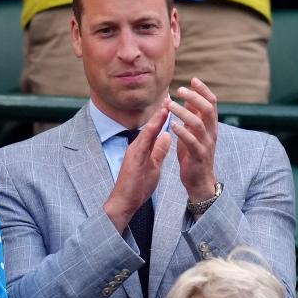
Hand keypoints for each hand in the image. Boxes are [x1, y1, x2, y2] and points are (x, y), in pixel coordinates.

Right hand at [103, 107, 170, 231]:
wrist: (124, 201)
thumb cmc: (138, 186)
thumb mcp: (153, 166)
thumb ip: (158, 151)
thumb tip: (166, 136)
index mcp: (143, 148)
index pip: (156, 129)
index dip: (164, 117)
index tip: (174, 104)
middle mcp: (138, 146)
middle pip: (151, 126)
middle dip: (161, 112)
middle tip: (170, 96)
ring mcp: (134, 151)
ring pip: (147, 131)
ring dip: (156, 118)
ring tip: (166, 104)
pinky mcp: (133, 158)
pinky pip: (143, 142)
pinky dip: (151, 132)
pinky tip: (157, 124)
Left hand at [165, 78, 218, 202]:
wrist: (199, 181)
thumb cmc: (194, 154)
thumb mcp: (193, 133)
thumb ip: (193, 117)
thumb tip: (189, 99)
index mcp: (210, 125)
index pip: (211, 103)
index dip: (204, 90)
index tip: (193, 79)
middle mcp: (211, 132)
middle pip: (207, 109)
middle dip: (194, 97)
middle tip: (180, 89)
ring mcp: (206, 144)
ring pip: (198, 124)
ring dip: (183, 112)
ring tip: (170, 105)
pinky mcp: (199, 156)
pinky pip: (192, 142)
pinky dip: (182, 132)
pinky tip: (172, 125)